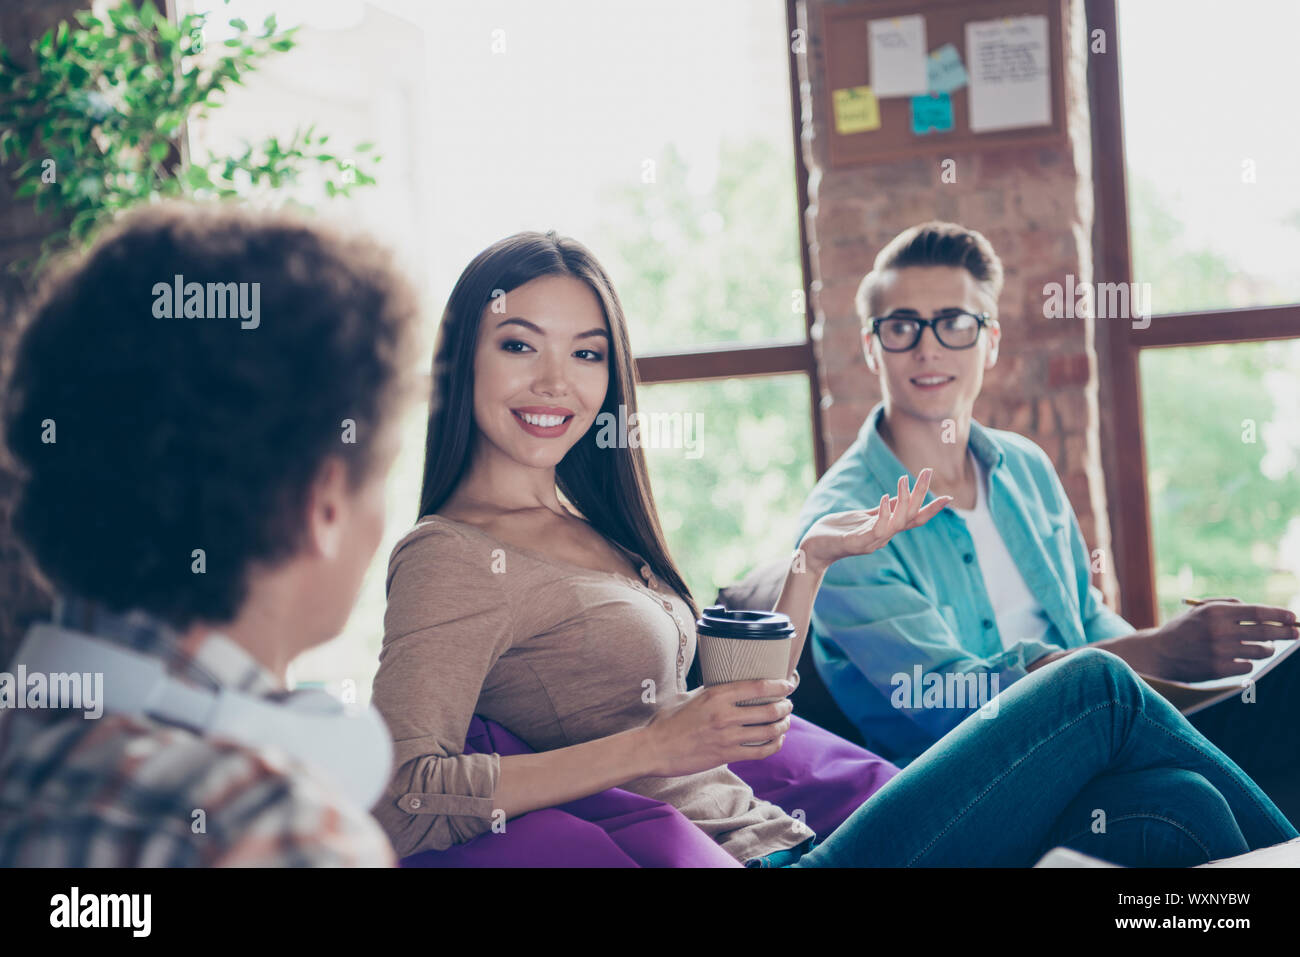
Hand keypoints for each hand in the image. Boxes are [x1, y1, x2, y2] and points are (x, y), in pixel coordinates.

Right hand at [642, 679, 794, 776]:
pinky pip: (760, 751)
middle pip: (769, 709)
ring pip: (768, 731)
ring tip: (785, 722)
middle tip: (788, 705)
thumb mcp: (689, 697)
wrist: (655, 748)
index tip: (788, 685)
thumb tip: (729, 686)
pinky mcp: (727, 755)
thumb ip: (711, 692)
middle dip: (785, 707)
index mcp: (716, 694)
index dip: (779, 685)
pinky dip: (774, 745)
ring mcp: (727, 736)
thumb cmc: (669, 721)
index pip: (758, 686)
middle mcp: (725, 714)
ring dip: (782, 726)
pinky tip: (776, 741)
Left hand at [798, 469, 951, 570]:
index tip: (949, 497)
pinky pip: (876, 529)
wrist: (813, 548)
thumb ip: (880, 511)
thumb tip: (897, 497)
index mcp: (885, 529)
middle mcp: (883, 537)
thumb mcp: (862, 518)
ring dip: (903, 500)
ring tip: (904, 479)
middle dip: (920, 494)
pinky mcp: (856, 542)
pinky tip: (885, 498)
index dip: (931, 509)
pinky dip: (884, 514)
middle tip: (928, 472)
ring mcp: (871, 541)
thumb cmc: (837, 531)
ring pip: (897, 523)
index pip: (914, 519)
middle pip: (910, 516)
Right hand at [1145, 597, 1297, 681]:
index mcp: (1215, 612)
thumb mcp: (1201, 609)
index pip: (1257, 612)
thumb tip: (1264, 612)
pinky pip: (1248, 666)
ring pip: (1261, 651)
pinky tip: (1239, 658)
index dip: (1279, 615)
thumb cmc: (1185, 628)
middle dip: (1286, 632)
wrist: (1160, 653)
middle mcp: (1218, 630)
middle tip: (1297, 633)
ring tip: (1265, 647)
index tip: (1294, 617)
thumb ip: (1230, 605)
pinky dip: (1248, 662)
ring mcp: (1219, 651)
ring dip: (1267, 649)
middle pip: (1265, 632)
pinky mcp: (1218, 670)